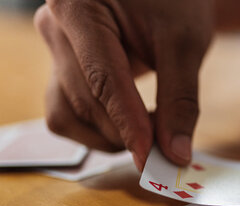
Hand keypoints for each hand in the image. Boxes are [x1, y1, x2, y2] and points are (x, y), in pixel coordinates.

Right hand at [35, 0, 213, 169]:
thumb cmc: (173, 3)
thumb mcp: (185, 44)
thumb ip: (180, 100)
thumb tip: (176, 155)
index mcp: (77, 6)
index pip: (102, 78)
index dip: (127, 122)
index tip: (148, 156)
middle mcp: (55, 28)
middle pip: (84, 101)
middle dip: (125, 132)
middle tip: (167, 147)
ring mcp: (54, 53)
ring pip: (69, 116)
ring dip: (111, 136)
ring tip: (153, 128)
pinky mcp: (62, 73)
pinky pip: (69, 116)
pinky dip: (101, 130)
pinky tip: (134, 123)